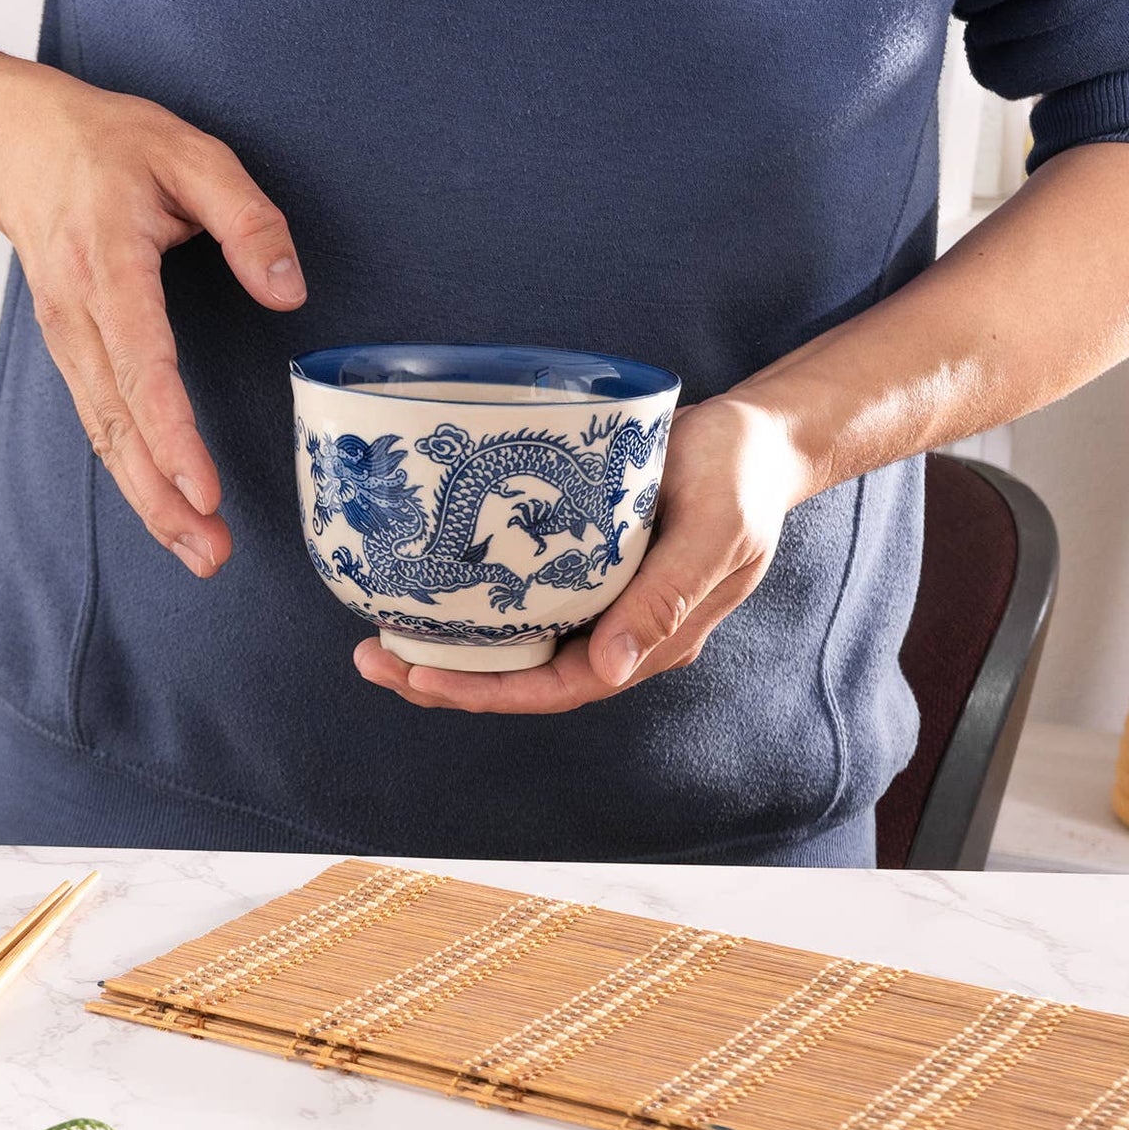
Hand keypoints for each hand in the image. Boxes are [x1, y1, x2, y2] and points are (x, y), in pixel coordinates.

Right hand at [0, 71, 305, 576]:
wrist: (7, 141)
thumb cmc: (104, 144)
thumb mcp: (190, 152)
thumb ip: (246, 216)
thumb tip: (287, 289)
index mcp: (108, 266)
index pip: (141, 366)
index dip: (171, 434)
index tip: (202, 491)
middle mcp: (77, 316)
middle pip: (118, 425)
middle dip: (163, 499)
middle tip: (210, 555)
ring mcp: (68, 340)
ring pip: (105, 436)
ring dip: (149, 502)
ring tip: (199, 553)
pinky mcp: (73, 355)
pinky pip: (102, 424)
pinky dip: (134, 474)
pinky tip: (168, 512)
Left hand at [353, 396, 812, 711]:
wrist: (756, 437)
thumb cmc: (740, 477)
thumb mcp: (716, 531)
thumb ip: (668, 598)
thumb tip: (611, 669)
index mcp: (651, 639)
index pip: (559, 688)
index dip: (487, 692)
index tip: (421, 677)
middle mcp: (618, 632)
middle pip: (523, 678)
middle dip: (447, 680)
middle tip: (372, 659)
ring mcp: (599, 601)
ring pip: (515, 644)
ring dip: (450, 648)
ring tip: (378, 635)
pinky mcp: (583, 565)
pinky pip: (522, 600)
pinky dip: (473, 603)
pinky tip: (428, 590)